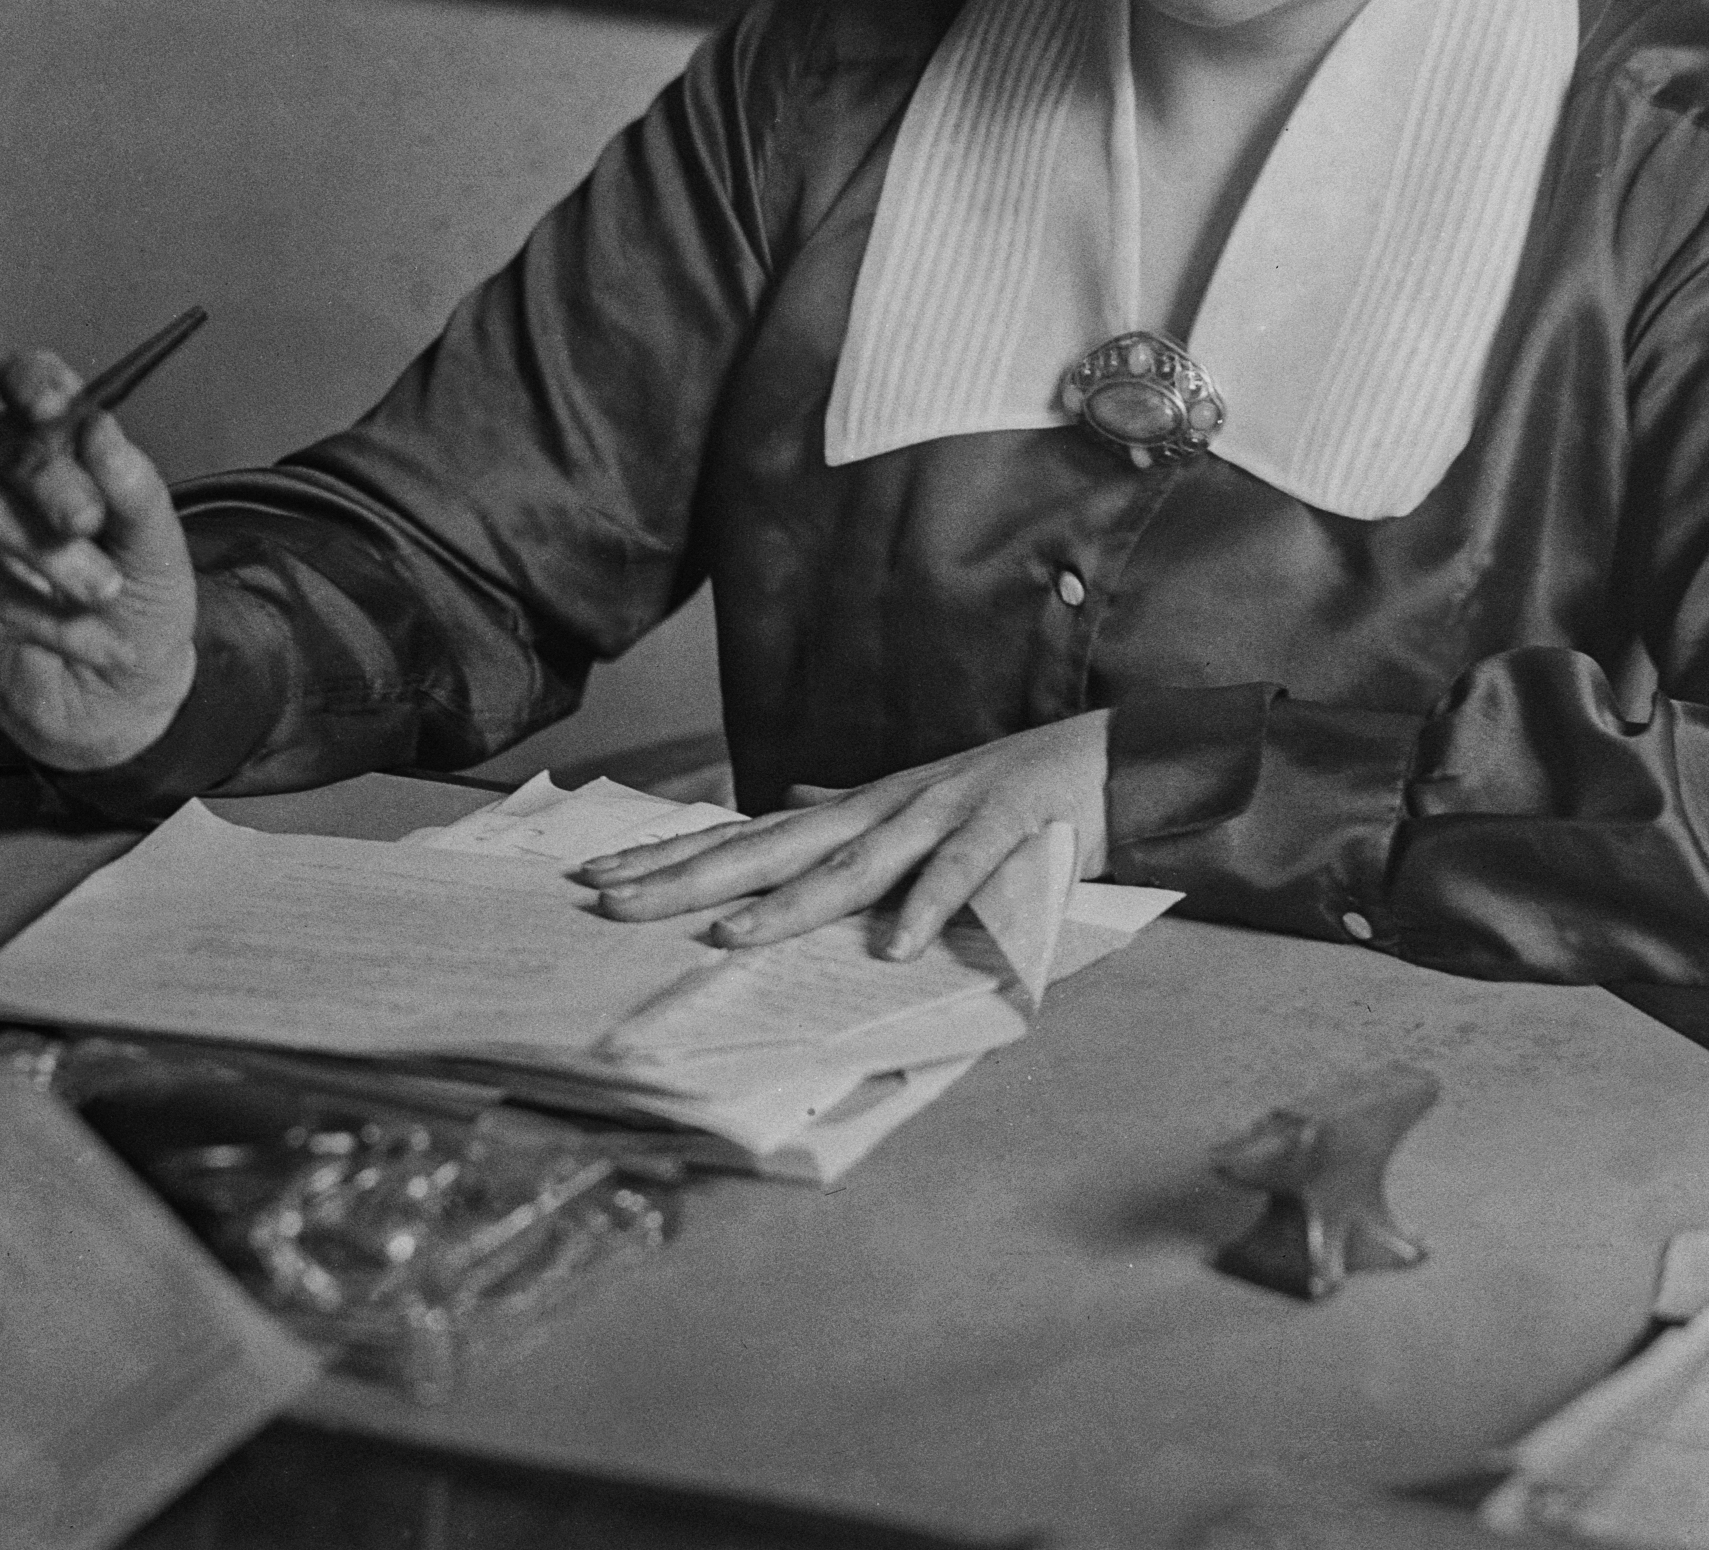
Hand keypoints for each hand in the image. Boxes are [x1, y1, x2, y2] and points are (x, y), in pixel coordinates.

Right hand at [0, 348, 200, 770]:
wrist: (121, 694)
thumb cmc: (138, 605)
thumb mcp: (158, 547)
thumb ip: (135, 488)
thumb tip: (101, 427)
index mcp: (57, 448)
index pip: (28, 387)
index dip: (33, 381)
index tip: (55, 402)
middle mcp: (3, 477)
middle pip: (5, 447)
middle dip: (53, 482)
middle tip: (89, 520)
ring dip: (50, 555)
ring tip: (102, 591)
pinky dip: (39, 614)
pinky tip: (75, 633)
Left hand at [573, 711, 1109, 957]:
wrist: (1108, 758)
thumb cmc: (1005, 793)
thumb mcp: (914, 805)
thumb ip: (850, 815)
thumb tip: (788, 802)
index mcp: (859, 812)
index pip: (749, 838)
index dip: (674, 859)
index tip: (599, 882)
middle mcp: (884, 810)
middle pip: (773, 850)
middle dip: (690, 879)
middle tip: (611, 904)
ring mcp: (941, 817)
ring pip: (854, 866)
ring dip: (792, 904)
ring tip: (727, 937)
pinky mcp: (1003, 831)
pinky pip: (962, 878)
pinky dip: (928, 908)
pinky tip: (895, 950)